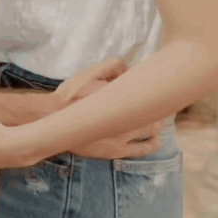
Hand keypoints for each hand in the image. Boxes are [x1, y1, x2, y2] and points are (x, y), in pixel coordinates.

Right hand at [55, 63, 169, 158]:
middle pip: (153, 110)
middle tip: (164, 103)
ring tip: (160, 121)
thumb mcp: (88, 71)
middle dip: (158, 106)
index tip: (157, 87)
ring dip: (157, 125)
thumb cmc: (70, 94)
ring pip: (151, 130)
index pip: (146, 90)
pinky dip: (151, 145)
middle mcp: (124, 116)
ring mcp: (122, 135)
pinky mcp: (115, 150)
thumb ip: (111, 66)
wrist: (53, 119)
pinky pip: (140, 150)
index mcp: (120, 96)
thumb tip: (128, 68)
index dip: (152, 88)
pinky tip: (156, 142)